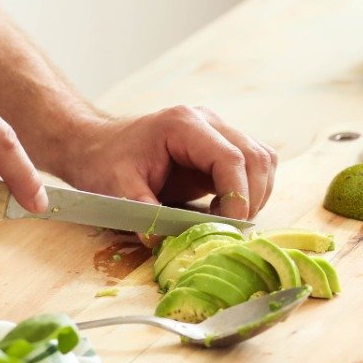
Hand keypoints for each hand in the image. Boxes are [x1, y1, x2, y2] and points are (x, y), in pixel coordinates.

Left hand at [58, 106, 277, 227]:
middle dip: (251, 198)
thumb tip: (159, 240)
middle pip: (256, 157)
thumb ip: (141, 210)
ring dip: (256, 195)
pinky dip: (251, 191)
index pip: (231, 158)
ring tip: (226, 219)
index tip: (230, 226)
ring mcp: (218, 132)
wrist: (99, 146)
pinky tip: (226, 210)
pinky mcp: (221, 149)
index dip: (238, 195)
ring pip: (262, 161)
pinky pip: (254, 167)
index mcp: (184, 125)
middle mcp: (208, 122)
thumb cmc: (106, 161)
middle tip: (230, 228)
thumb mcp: (117, 186)